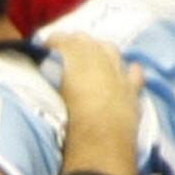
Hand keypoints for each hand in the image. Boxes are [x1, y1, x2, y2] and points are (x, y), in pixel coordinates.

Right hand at [47, 31, 134, 167]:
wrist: (98, 136)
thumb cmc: (66, 114)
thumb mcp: (48, 90)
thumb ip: (45, 73)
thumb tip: (41, 64)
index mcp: (71, 53)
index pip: (58, 39)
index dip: (51, 43)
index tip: (43, 50)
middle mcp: (96, 55)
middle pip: (84, 39)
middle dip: (74, 43)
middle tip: (65, 54)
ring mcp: (117, 70)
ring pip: (110, 49)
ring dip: (101, 50)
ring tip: (94, 59)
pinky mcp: (132, 88)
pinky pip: (134, 72)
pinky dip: (129, 70)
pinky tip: (127, 72)